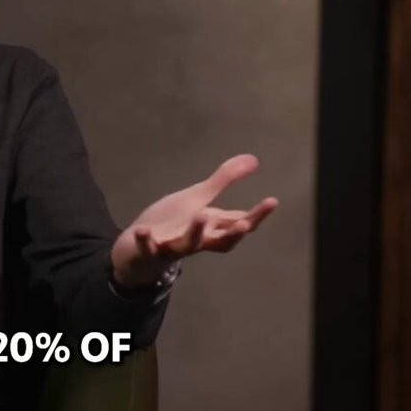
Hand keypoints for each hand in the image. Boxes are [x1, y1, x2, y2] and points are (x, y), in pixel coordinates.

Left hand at [110, 154, 277, 287]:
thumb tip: (254, 160)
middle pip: (220, 241)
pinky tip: (144, 230)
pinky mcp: (147, 251)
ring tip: (201, 215)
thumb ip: (224, 181)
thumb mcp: (197, 199)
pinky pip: (147, 248)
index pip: (239, 223)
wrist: (138, 248)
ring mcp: (172, 246)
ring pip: (187, 245)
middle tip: (245, 224)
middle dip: (233, 234)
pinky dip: (146, 241)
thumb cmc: (174, 224)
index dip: (256, 215)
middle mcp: (197, 240)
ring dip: (195, 233)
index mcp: (210, 227)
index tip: (272, 201)